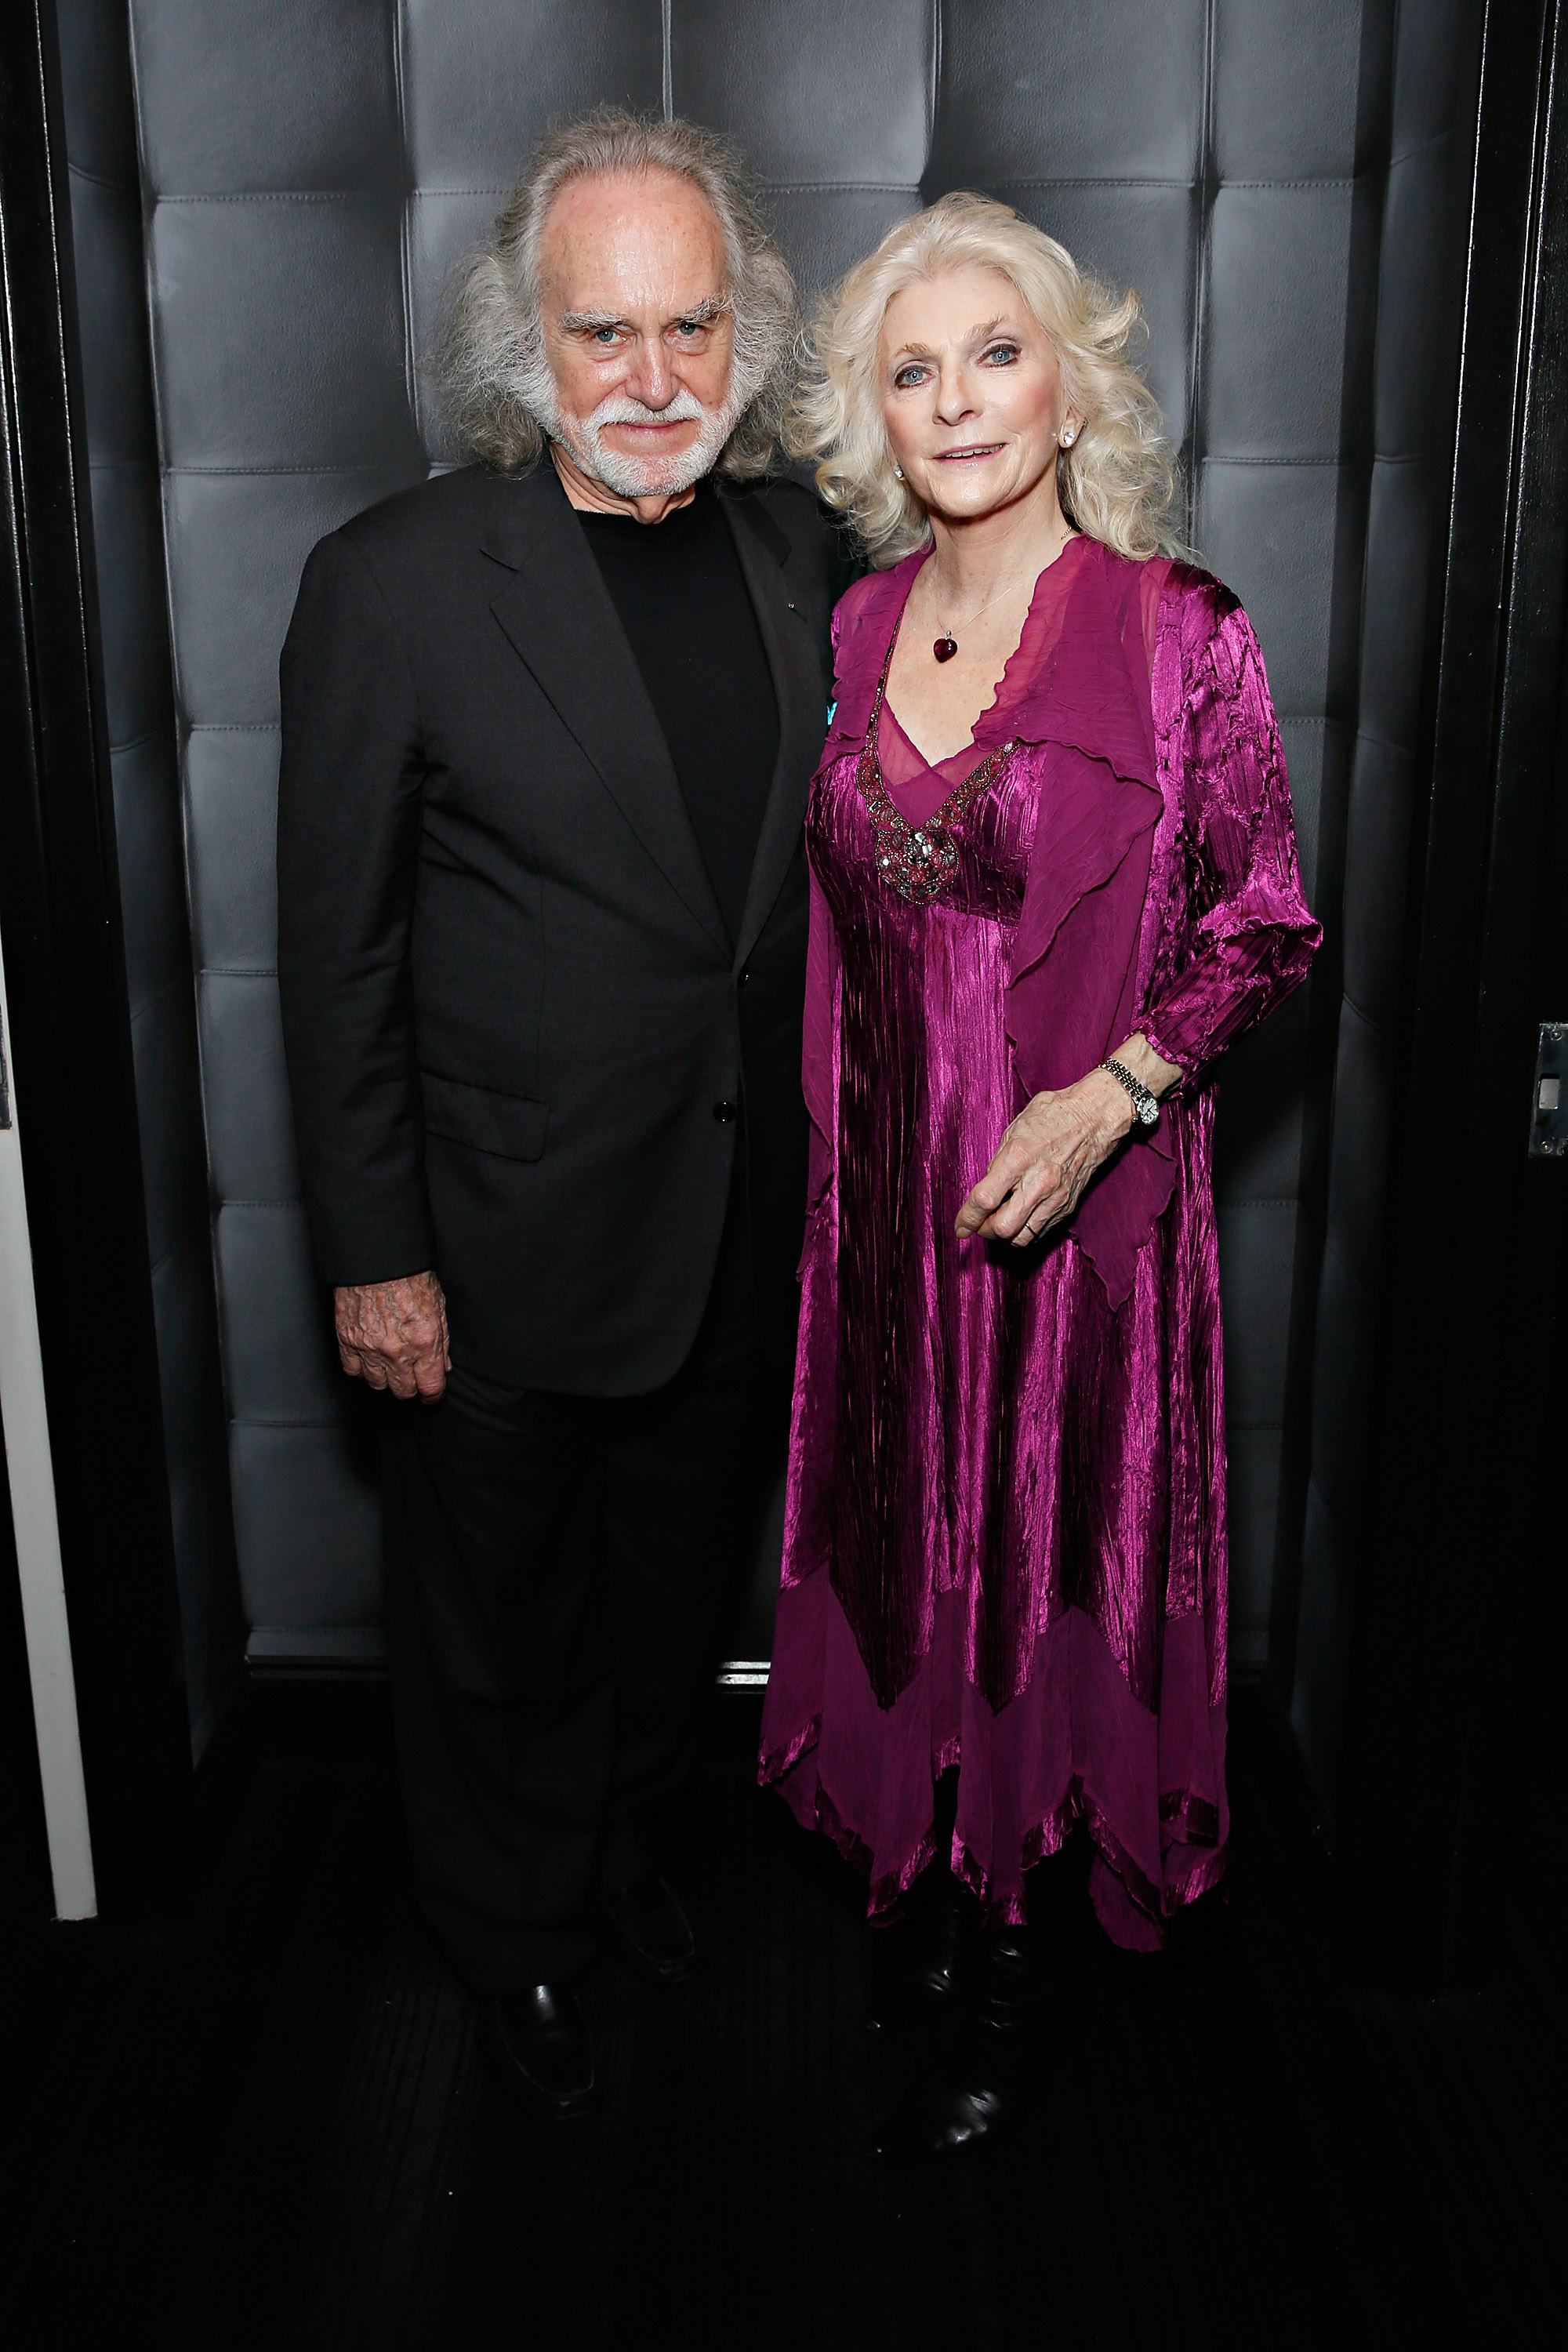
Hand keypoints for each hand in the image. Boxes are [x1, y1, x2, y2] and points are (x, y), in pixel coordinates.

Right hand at [334, 1270, 449, 1399]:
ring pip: (377, 1384)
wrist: (378, 1258)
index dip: (433, 1395)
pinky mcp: (347, 1340)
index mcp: (424, 1342)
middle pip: (403, 1391)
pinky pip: (352, 1370)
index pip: (430, 1387)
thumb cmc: (410, 1275)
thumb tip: (442, 1366)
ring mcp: (369, 1347)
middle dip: (411, 1387)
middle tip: (412, 1377)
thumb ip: (442, 1341)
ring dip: (386, 1378)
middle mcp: (396, 1350)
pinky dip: (360, 1368)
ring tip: (390, 1365)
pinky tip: (369, 1358)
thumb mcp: (439, 1306)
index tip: (432, 1394)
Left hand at [955, 1072, 1134, 1246]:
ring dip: (1004, 1235)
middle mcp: (1038, 1182)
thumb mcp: (1015, 1128)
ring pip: (1022, 1238)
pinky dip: (1024, 1232)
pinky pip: (1040, 1232)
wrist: (1095, 1118)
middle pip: (1002, 1227)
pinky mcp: (1067, 1206)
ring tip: (999, 1221)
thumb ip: (997, 1160)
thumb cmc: (1054, 1114)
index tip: (960, 1226)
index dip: (967, 1218)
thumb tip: (987, 1186)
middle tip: (980, 1222)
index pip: (984, 1199)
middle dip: (984, 1230)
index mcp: (1019, 1158)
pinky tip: (1019, 1219)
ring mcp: (1055, 1197)